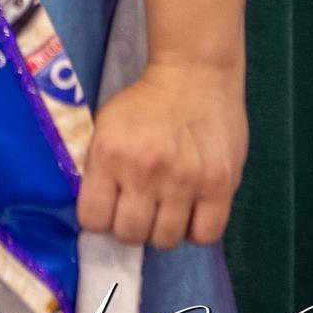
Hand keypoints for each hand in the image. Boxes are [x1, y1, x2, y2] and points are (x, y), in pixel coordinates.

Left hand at [76, 56, 247, 250]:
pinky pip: (205, 236)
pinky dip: (196, 230)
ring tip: (166, 208)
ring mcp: (185, 180)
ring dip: (163, 229)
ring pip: (166, 240)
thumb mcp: (107, 125)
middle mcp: (145, 171)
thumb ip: (100, 167)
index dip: (99, 217)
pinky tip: (192, 211)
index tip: (109, 206)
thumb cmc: (145, 100)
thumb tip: (97, 214)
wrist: (194, 71)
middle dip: (130, 225)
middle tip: (139, 207)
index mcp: (110, 153)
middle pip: (129, 235)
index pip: (93, 219)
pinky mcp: (219, 185)